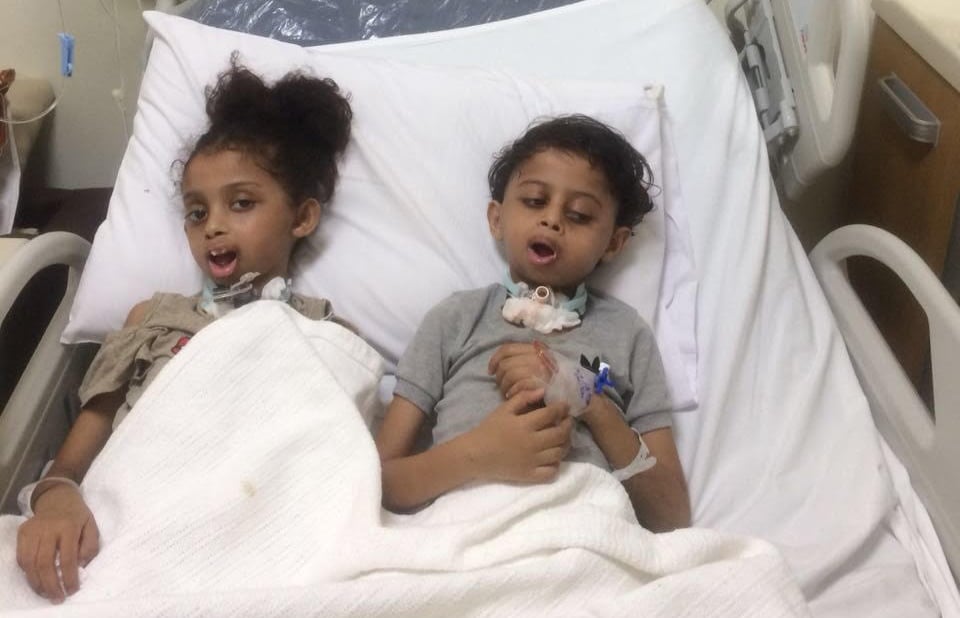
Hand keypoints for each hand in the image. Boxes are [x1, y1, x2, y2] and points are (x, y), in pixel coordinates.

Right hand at [16, 484, 99, 602]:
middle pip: (44, 563)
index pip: (68, 557)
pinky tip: (37, 579)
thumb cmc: (77, 516)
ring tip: (46, 593)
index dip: (69, 577)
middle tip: (57, 598)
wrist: (58, 498)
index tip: (72, 590)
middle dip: (50, 585)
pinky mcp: (22, 532)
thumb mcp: (92, 526)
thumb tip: (81, 566)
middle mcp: (48, 528)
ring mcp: (32, 530)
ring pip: (29, 562)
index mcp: (69, 526)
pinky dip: (27, 572)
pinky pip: (21, 557)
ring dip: (37, 583)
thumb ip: (90, 546)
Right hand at [465, 388, 572, 482]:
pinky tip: (553, 457)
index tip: (565, 406)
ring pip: (559, 452)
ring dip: (565, 443)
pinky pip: (551, 472)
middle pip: (560, 434)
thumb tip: (543, 391)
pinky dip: (556, 465)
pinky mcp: (529, 475)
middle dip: (568, 425)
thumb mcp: (503, 409)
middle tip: (567, 421)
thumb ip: (523, 397)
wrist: (475, 455)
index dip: (562, 408)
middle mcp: (532, 443)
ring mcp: (532, 461)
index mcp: (525, 424)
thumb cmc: (489, 429)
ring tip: (563, 438)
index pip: (551, 414)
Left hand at [488, 342, 554, 398]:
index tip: (490, 370)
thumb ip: (524, 359)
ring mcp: (541, 369)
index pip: (507, 348)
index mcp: (536, 348)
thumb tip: (499, 364)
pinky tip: (512, 396)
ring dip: (505, 386)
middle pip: (506, 364)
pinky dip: (512, 391)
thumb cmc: (555, 379)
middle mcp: (538, 356)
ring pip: (510, 374)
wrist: (576, 391)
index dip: (495, 359)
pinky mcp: (543, 383)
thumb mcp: (540, 363)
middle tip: (502, 386)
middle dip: (500, 377)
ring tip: (507, 392)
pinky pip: (519, 385)